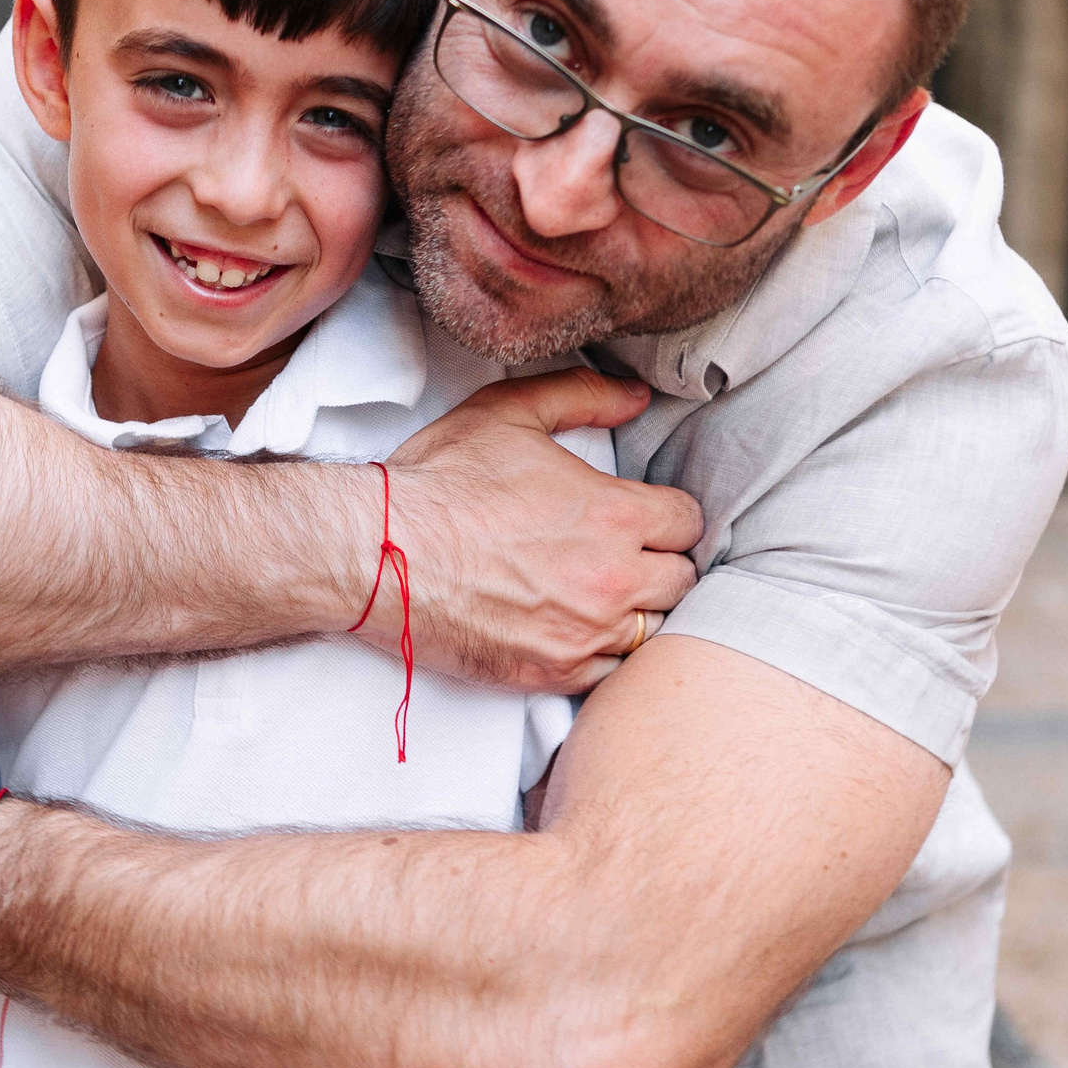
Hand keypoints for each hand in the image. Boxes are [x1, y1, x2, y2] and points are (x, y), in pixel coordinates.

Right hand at [378, 369, 701, 690]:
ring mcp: (585, 633)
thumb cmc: (441, 483)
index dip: (668, 515)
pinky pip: (613, 672)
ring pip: (654, 631)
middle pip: (681, 580)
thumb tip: (635, 397)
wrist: (380, 553)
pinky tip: (578, 630)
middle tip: (627, 555)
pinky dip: (604, 653)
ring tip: (604, 594)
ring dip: (638, 611)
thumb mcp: (509, 413)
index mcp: (613, 515)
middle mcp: (612, 580)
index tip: (644, 517)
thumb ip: (583, 395)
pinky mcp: (553, 672)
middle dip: (661, 563)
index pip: (687, 522)